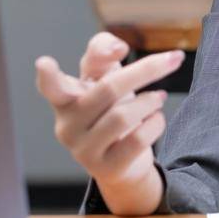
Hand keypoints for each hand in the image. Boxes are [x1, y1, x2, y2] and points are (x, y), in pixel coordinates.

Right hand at [34, 32, 183, 213]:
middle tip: (174, 59)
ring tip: (159, 98)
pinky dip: (155, 123)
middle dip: (146, 70)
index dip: (47, 76)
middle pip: (108, 89)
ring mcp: (83, 151)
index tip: (44, 62)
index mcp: (64, 99)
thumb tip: (118, 48)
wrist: (124, 158)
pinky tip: (157, 119)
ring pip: (123, 117)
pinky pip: (136, 140)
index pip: (51, 87)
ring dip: (151, 101)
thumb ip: (103, 51)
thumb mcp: (104, 75)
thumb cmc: (111, 107)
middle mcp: (67, 126)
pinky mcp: (106, 169)